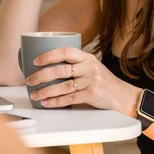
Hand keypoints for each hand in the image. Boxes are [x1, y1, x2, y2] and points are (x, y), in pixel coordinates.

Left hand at [25, 47, 139, 114]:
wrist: (123, 96)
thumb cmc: (105, 82)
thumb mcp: (92, 68)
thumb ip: (76, 66)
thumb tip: (50, 68)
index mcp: (87, 57)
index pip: (65, 51)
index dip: (48, 55)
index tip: (35, 61)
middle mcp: (89, 67)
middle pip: (60, 70)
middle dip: (41, 75)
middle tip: (30, 80)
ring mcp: (91, 81)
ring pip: (63, 86)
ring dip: (45, 91)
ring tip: (34, 94)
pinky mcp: (92, 94)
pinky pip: (69, 98)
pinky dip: (55, 101)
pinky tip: (46, 102)